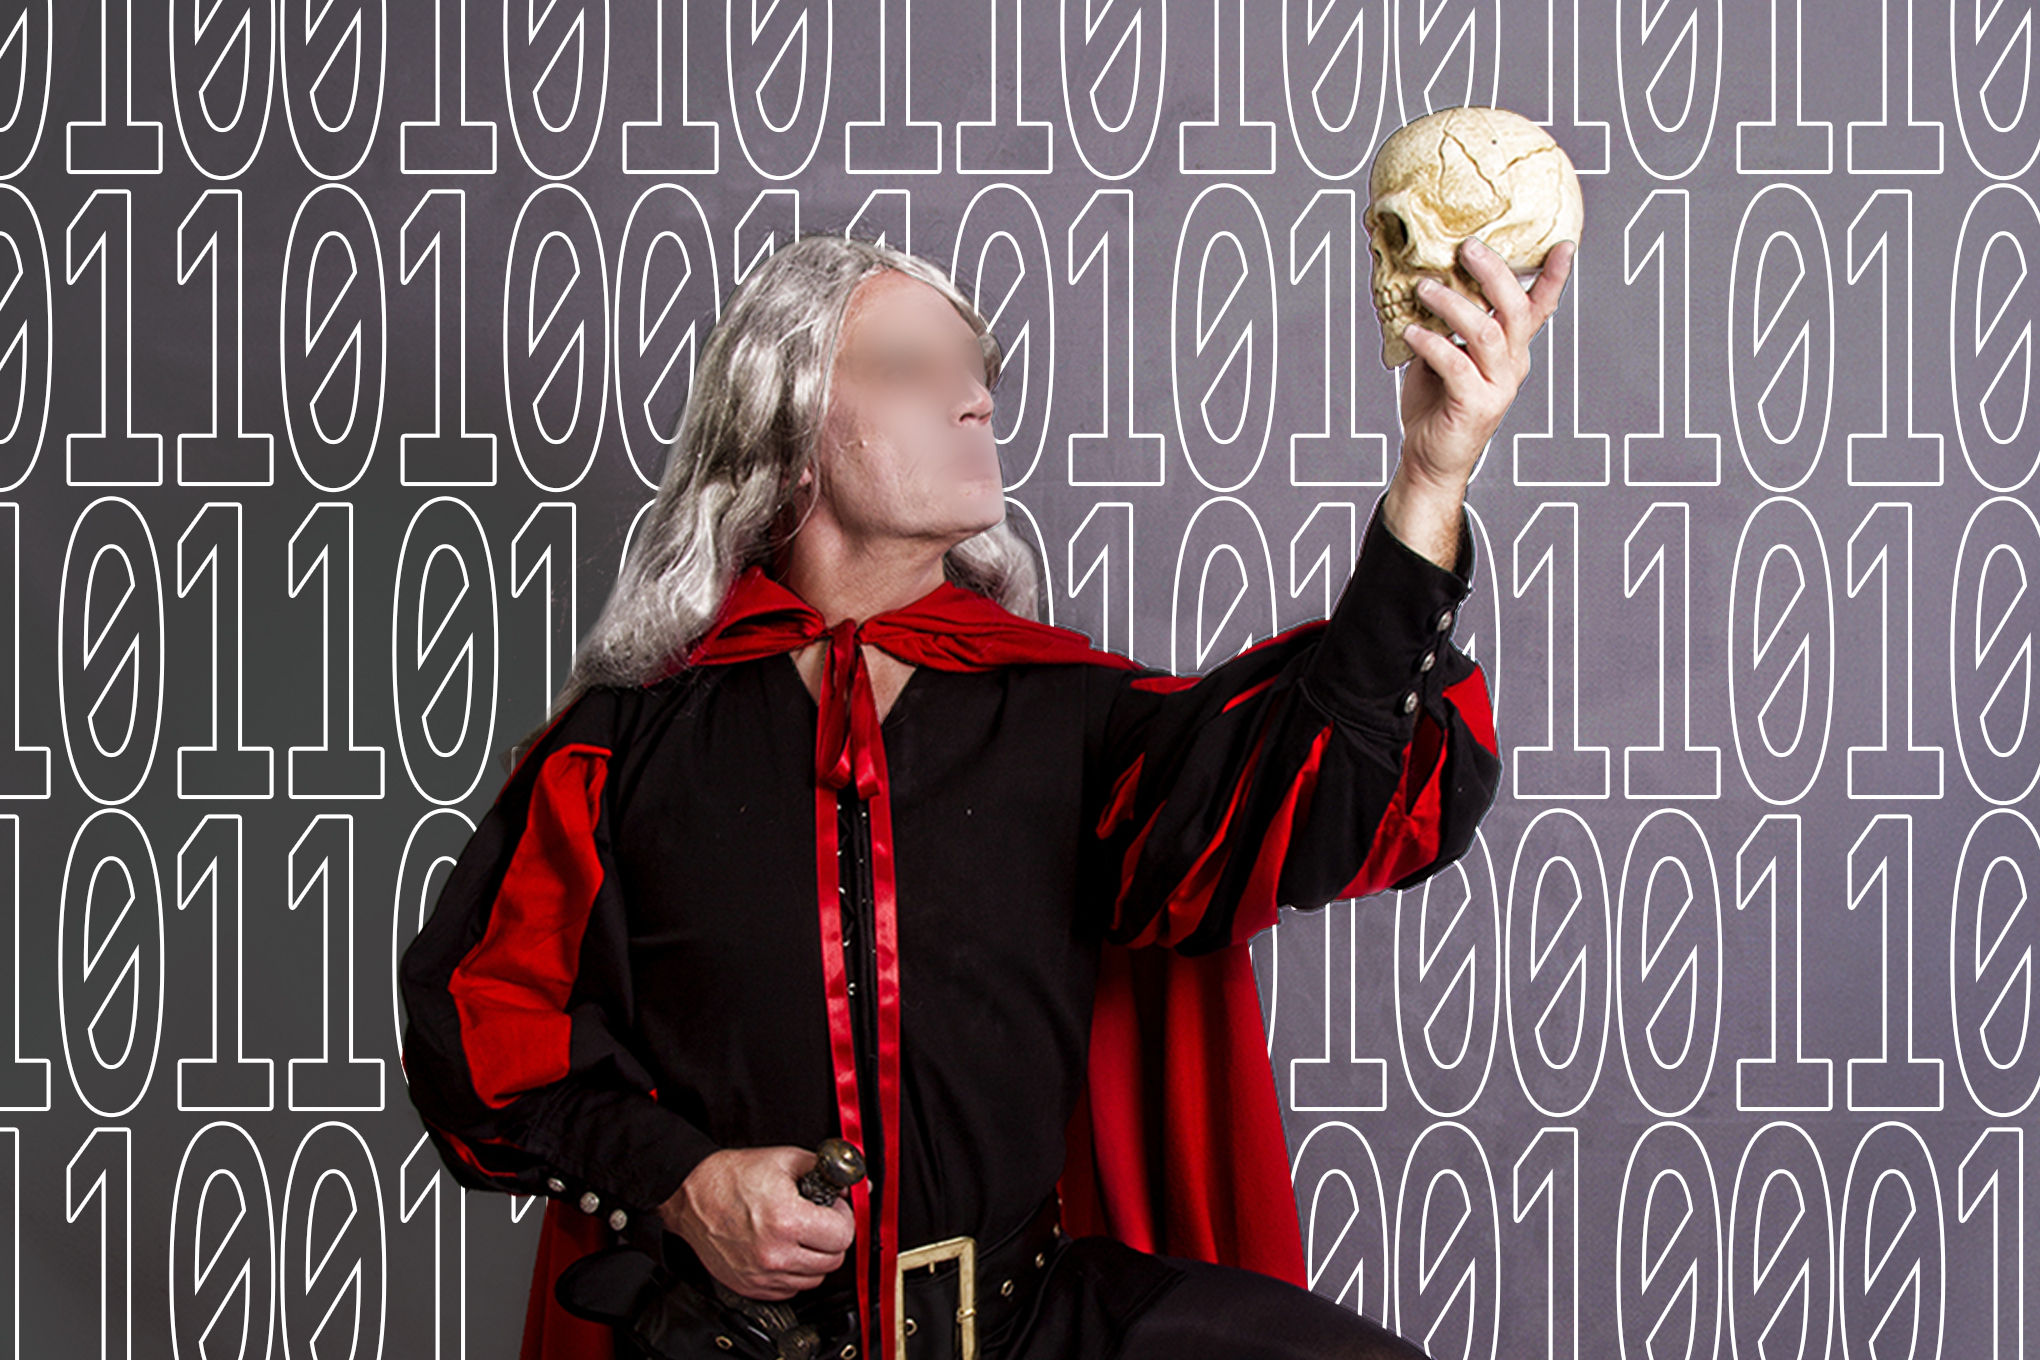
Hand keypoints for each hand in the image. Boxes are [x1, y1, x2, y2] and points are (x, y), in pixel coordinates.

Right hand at [659, 1146, 856, 1300]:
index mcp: (786, 1220)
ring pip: (814, 1279)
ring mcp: (761, 1275)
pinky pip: (790, 1290)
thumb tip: (855, 1186)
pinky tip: (783, 1249)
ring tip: (799, 1234)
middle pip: (833, 1261)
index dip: (843, 1217)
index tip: (834, 1209)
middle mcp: (775, 1254)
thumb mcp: (786, 1160)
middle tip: (819, 1220)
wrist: (692, 1193)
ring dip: (814, 1258)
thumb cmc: (733, 1176)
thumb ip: (826, 1172)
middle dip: (831, 1238)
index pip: (843, 1236)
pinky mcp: (750, 1286)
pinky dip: (793, 1272)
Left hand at [1383, 236, 1574, 566]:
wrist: (1429, 458)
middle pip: (1516, 310)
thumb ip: (1450, 323)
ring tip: (1424, 289)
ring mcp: (1498, 387)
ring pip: (1487, 333)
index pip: (1540, 308)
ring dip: (1453, 304)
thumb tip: (1432, 275)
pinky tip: (1411, 332)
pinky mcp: (1475, 406)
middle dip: (1494, 274)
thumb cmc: (1436, 402)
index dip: (1553, 277)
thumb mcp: (1446, 353)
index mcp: (1512, 350)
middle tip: (1467, 248)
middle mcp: (1513, 365)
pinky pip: (1456, 364)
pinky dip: (1431, 342)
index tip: (1563, 243)